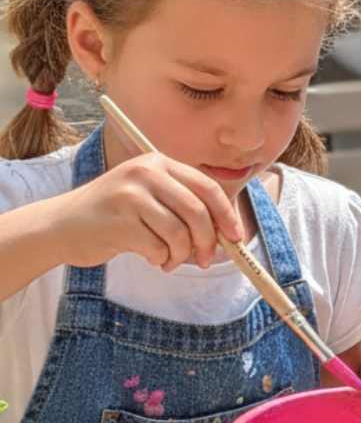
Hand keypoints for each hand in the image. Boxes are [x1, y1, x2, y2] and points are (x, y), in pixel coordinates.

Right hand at [55, 153, 244, 272]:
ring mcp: (131, 195)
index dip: (227, 215)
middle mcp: (145, 173)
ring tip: (168, 259)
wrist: (62, 226)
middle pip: (198, 212)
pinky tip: (149, 257)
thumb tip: (228, 234)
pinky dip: (160, 259)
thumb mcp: (149, 196)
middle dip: (208, 242)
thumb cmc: (114, 216)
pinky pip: (158, 248)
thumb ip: (184, 207)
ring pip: (180, 234)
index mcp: (158, 162)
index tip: (237, 238)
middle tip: (205, 260)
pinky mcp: (120, 221)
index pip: (206, 188)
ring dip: (180, 256)